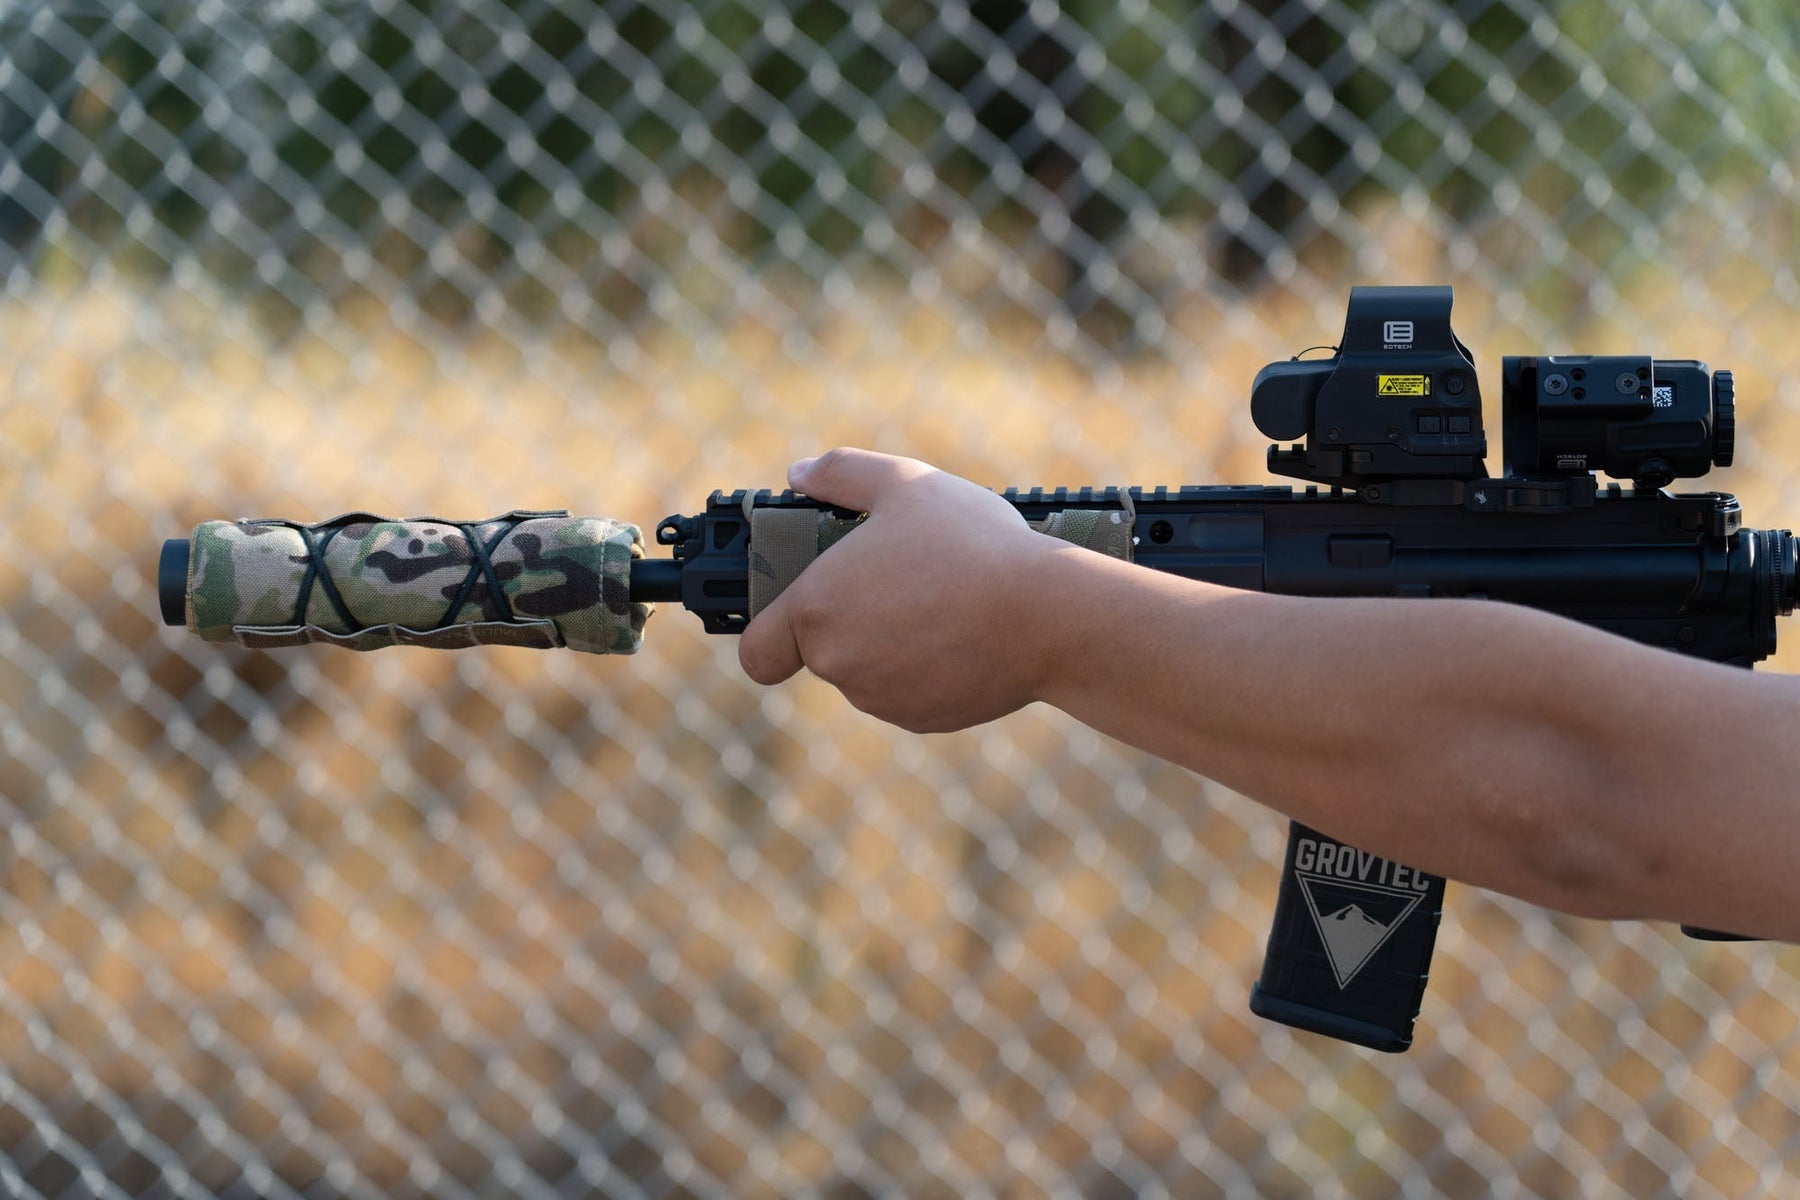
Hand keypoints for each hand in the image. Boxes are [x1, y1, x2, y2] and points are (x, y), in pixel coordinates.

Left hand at [737, 448, 1063, 732]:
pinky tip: (963, 634)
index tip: (798, 613)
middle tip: (900, 579)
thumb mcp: (905, 483)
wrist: (1047, 615)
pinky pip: (910, 694)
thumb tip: (799, 475)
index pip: (759, 652)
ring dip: (891, 645)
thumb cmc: (971, 544)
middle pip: (824, 652)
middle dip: (853, 621)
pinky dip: (928, 670)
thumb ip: (842, 474)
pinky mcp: (924, 719)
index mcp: (817, 608)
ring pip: (869, 673)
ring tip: (941, 600)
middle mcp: (839, 663)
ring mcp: (882, 698)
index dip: (772, 634)